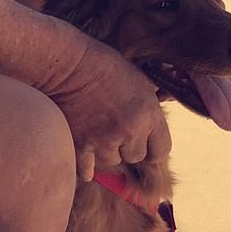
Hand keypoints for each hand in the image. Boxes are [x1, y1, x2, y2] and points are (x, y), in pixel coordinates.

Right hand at [42, 38, 171, 181]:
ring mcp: (105, 141)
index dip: (154, 147)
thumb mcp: (138, 76)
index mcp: (149, 114)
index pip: (162, 149)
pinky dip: (86, 166)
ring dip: (107, 150)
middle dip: (128, 146)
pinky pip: (87, 168)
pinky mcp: (81, 145)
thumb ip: (151, 97)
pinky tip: (86, 163)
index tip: (146, 142)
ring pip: (112, 160)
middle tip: (116, 128)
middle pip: (136, 156)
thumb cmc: (104, 64)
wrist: (68, 65)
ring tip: (97, 130)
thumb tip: (161, 99)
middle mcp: (130, 132)